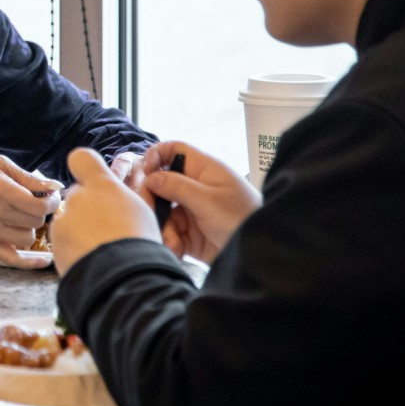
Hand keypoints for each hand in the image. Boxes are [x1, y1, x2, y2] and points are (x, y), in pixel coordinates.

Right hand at [0, 155, 59, 268]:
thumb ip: (27, 176)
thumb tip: (54, 186)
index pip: (38, 205)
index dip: (51, 201)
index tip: (50, 196)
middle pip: (36, 221)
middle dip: (40, 211)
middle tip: (35, 203)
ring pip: (28, 238)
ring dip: (31, 228)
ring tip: (24, 217)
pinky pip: (12, 259)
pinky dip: (30, 262)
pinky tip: (43, 260)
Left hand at [50, 149, 159, 275]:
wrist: (124, 279)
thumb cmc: (141, 244)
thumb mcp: (141, 212)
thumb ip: (120, 198)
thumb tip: (113, 200)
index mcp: (103, 185)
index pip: (81, 159)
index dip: (84, 170)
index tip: (92, 184)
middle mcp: (78, 197)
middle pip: (77, 197)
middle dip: (86, 209)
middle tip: (105, 231)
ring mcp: (63, 221)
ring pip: (68, 221)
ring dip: (78, 232)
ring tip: (99, 251)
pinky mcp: (54, 244)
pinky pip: (62, 242)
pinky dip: (72, 250)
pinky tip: (89, 261)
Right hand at [140, 141, 260, 265]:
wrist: (259, 255)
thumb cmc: (242, 220)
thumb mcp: (208, 201)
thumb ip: (176, 186)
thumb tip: (150, 176)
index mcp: (204, 170)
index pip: (173, 150)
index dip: (155, 156)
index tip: (145, 172)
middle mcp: (196, 187)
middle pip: (160, 184)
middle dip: (153, 200)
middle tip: (151, 214)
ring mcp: (193, 210)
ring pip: (163, 211)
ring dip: (163, 227)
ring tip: (173, 244)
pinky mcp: (191, 234)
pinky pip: (170, 232)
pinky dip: (170, 242)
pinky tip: (177, 251)